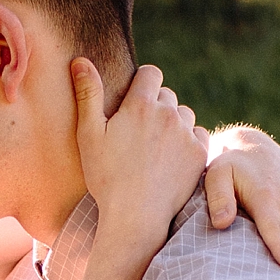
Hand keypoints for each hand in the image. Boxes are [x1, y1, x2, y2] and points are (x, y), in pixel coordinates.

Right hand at [72, 57, 206, 261]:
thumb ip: (88, 95)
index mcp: (141, 105)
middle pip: (167, 95)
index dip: (143, 84)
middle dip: (156, 107)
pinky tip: (173, 159)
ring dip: (173, 124)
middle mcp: (167, 114)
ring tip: (156, 149)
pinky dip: (189, 142)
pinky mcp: (199, 154)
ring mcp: (186, 134)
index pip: (151, 73)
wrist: (135, 219)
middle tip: (141, 135)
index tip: (135, 103)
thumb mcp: (89, 137)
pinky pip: (199, 134)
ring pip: (184, 115)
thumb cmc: (106, 179)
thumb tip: (80, 59)